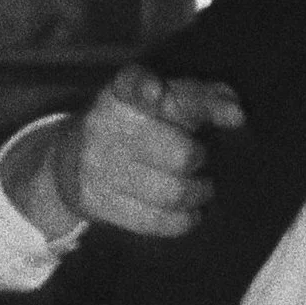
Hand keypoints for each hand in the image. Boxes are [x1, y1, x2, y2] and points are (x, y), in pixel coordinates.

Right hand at [44, 69, 245, 238]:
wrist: (69, 161)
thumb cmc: (136, 126)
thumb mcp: (163, 101)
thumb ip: (204, 99)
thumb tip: (235, 116)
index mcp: (121, 93)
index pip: (132, 84)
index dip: (145, 87)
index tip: (157, 91)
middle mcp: (103, 125)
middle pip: (178, 153)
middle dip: (199, 158)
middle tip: (200, 158)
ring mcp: (96, 167)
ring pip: (173, 192)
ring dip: (198, 192)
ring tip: (201, 188)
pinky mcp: (96, 201)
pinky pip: (156, 220)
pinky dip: (183, 219)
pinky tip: (189, 212)